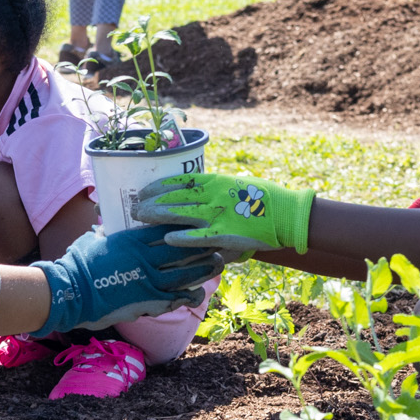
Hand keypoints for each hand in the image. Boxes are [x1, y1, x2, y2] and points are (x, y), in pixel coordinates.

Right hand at [34, 226, 222, 335]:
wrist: (70, 293)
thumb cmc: (77, 264)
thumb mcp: (92, 240)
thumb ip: (105, 234)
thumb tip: (105, 227)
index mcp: (132, 239)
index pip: (165, 227)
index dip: (184, 225)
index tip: (198, 222)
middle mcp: (145, 257)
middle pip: (183, 248)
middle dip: (203, 245)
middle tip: (218, 243)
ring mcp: (149, 279)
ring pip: (185, 272)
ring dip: (204, 269)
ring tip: (217, 265)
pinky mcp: (148, 301)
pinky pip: (176, 297)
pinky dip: (189, 295)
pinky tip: (198, 294)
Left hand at [131, 172, 313, 253]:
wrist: (286, 214)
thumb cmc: (261, 202)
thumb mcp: (235, 190)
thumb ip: (215, 194)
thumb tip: (195, 196)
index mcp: (215, 182)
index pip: (179, 181)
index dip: (158, 186)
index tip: (142, 190)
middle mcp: (213, 195)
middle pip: (174, 196)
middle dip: (151, 201)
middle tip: (133, 207)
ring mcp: (218, 214)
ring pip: (180, 212)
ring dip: (158, 214)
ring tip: (139, 218)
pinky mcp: (226, 233)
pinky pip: (200, 235)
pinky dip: (183, 237)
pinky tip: (167, 238)